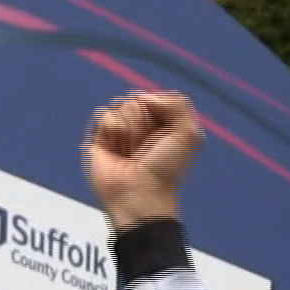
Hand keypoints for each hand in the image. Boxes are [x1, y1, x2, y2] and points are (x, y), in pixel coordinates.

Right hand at [82, 90, 204, 231]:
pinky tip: (116, 149)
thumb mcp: (188, 134)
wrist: (139, 192)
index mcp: (164, 124)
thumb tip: (146, 97)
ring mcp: (121, 130)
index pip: (156, 97)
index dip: (159, 110)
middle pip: (136, 99)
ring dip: (129, 129)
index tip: (163, 133)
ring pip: (120, 105)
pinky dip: (113, 131)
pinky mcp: (100, 136)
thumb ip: (178, 105)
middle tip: (145, 146)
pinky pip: (104, 115)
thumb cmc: (165, 169)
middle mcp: (142, 126)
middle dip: (143, 121)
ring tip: (131, 151)